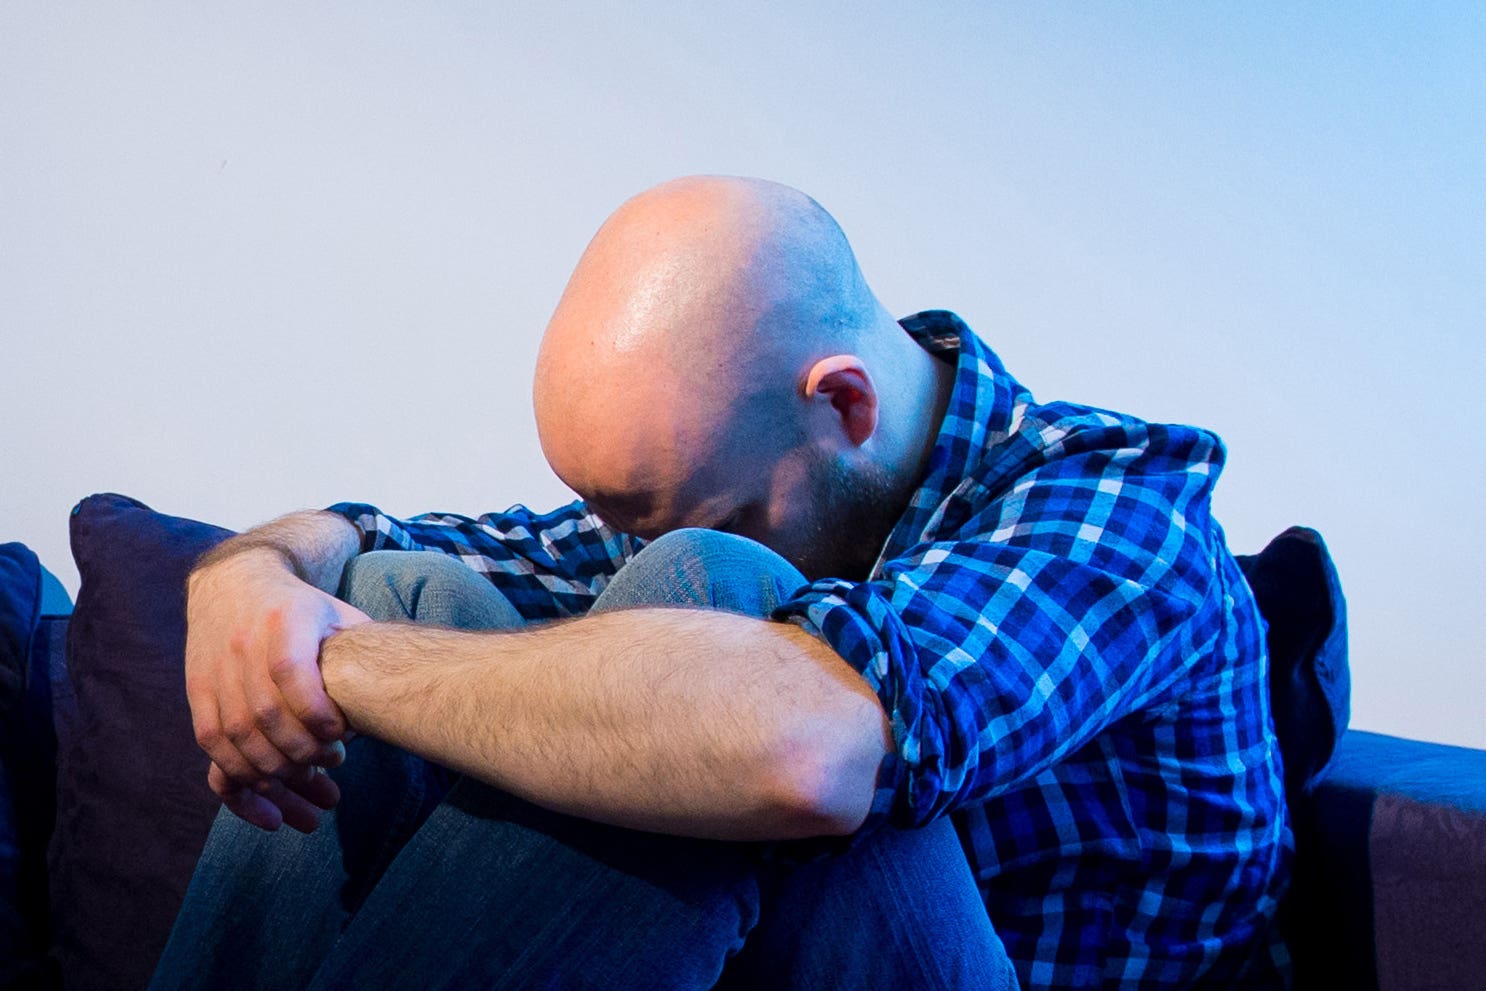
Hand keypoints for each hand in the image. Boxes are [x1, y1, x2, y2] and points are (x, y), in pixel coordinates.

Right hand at [184, 547, 370, 830]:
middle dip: (300, 750)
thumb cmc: (302, 608)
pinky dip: (237, 771)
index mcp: (286, 618)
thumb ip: (362, 653)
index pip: (291, 670)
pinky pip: (211, 740)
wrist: (235, 582)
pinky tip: (266, 791)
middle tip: (332, 761)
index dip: (315, 711)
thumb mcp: (337, 614)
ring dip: (271, 770)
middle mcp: (244, 643)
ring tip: (305, 782)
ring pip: (235, 734)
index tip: (342, 735)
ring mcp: (215, 668)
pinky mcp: (196, 689)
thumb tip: (391, 702)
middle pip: (264, 712)